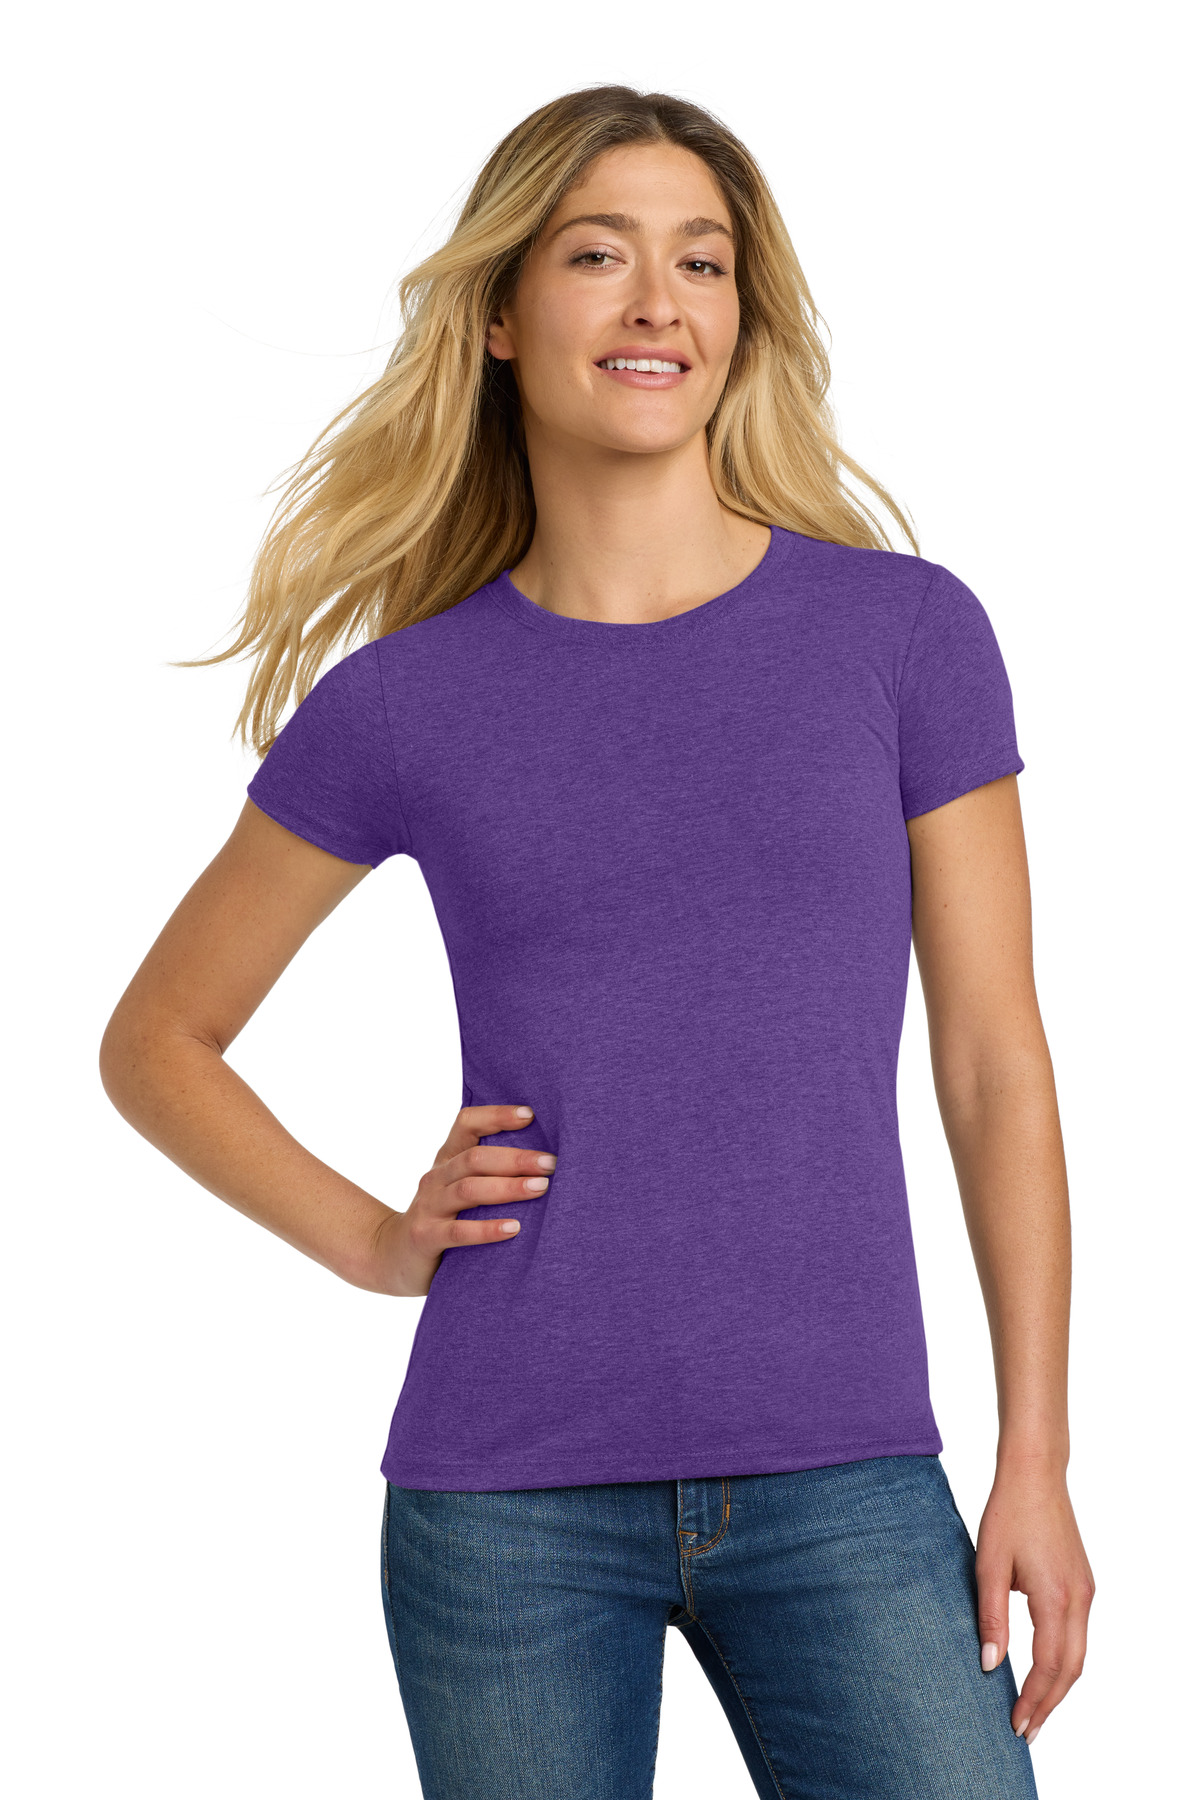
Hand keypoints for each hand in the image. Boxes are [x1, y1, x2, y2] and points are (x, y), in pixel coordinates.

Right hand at [368, 1104, 554, 1296]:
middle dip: (515, 1158)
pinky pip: (459, 1231)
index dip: (497, 1115)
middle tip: (550, 1163)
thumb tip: (543, 1160)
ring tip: (540, 1188)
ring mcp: (428, 1206)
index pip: (467, 1123)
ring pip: (468, 1189)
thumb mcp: (458, 1187)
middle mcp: (436, 1177)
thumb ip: (488, 1171)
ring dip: (507, 1187)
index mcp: (447, 1159)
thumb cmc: (443, 1217)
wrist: (393, 1256)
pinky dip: (488, 1229)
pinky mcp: (426, 1236)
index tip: (530, 1115)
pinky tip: (515, 1228)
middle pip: (475, 1158)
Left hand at [975, 1459, 1095, 1745]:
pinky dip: (1064, 1661)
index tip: (1016, 1725)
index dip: (1034, 1700)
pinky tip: (1045, 1671)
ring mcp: (1085, 1591)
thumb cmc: (1008, 1513)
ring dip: (1059, 1686)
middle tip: (1027, 1731)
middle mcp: (1079, 1599)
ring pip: (1079, 1654)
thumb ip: (991, 1617)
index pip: (1050, 1666)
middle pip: (1071, 1669)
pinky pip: (1078, 1634)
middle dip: (1050, 1704)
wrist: (1035, 1473)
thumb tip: (990, 1666)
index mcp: (1056, 1597)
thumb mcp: (988, 1565)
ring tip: (1034, 1710)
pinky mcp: (1082, 1583)